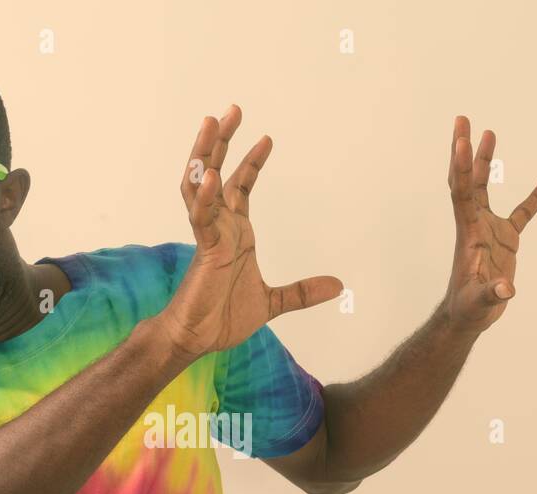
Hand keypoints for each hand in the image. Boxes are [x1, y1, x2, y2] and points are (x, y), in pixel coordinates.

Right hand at [162, 104, 342, 360]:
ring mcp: (209, 235)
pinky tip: (210, 175)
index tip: (267, 138)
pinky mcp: (203, 250)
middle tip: (232, 110)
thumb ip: (302, 292)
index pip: (241, 186)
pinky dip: (204, 196)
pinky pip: (201, 217)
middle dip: (223, 141)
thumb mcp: (273, 302)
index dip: (251, 161)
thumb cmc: (222, 318)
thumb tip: (338, 287)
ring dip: (205, 154)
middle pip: (217, 172)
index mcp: (234, 233)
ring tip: (211, 123)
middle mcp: (219, 227)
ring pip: (200, 184)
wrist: (198, 339)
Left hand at [442, 115, 536, 334]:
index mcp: (468, 232)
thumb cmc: (469, 309)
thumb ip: (492, 293)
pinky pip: (520, 215)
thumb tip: (506, 288)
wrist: (468, 317)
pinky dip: (533, 200)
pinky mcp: (504, 240)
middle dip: (463, 151)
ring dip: (485, 161)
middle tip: (462, 119)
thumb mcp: (479, 303)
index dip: (461, 168)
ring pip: (485, 188)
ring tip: (489, 132)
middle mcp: (475, 224)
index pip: (462, 193)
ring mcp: (489, 230)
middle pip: (466, 180)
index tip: (461, 140)